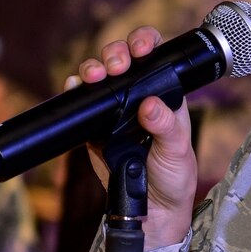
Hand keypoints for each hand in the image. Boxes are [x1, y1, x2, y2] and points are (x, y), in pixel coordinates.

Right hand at [71, 26, 197, 249]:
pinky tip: (74, 87)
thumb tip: (149, 105)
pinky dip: (74, 91)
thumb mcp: (177, 151)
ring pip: (99, 77)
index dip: (145, 42)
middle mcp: (137, 96)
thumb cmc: (173, 176)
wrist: (151, 209)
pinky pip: (81, 103)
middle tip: (116, 65)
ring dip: (93, 69)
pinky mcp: (94, 127)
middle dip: (115, 53)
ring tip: (94, 76)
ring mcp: (114, 110)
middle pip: (122, 59)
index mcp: (163, 94)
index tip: (141, 47)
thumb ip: (166, 127)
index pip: (154, 56)